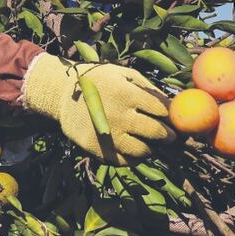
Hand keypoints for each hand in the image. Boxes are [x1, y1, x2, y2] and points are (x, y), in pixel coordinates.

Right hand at [22, 54, 175, 164]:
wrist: (62, 94)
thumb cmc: (98, 81)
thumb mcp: (122, 74)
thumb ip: (147, 87)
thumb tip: (172, 104)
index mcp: (127, 94)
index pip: (162, 110)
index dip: (171, 116)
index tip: (172, 119)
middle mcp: (120, 116)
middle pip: (157, 132)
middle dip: (168, 135)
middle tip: (169, 136)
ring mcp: (108, 135)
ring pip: (143, 151)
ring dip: (150, 149)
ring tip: (150, 144)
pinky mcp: (97, 149)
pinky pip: (124, 161)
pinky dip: (133, 158)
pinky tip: (133, 150)